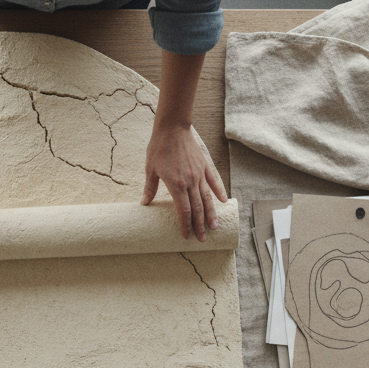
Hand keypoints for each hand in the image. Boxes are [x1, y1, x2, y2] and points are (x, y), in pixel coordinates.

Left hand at [141, 124, 228, 242]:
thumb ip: (150, 188)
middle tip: (202, 239)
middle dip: (200, 226)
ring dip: (211, 214)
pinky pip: (214, 182)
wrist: (172, 127)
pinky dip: (219, 192)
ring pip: (208, 198)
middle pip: (198, 209)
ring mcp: (199, 174)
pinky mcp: (204, 166)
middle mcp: (190, 181)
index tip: (186, 236)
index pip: (183, 210)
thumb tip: (144, 203)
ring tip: (214, 227)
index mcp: (176, 185)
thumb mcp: (150, 169)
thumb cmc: (159, 147)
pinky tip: (223, 202)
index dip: (185, 225)